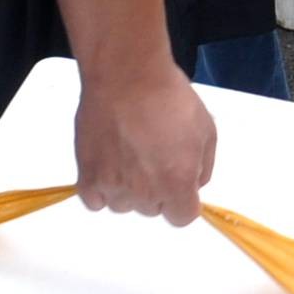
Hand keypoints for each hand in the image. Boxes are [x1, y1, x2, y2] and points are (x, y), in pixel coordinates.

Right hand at [72, 53, 214, 224]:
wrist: (127, 75)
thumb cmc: (170, 98)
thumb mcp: (206, 129)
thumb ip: (203, 166)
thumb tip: (192, 183)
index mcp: (176, 184)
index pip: (182, 217)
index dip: (183, 199)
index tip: (178, 179)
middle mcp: (144, 193)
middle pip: (152, 209)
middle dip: (156, 189)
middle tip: (151, 155)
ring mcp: (113, 186)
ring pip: (123, 205)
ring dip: (128, 189)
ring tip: (126, 156)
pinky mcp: (87, 175)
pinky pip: (94, 201)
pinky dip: (101, 190)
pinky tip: (107, 168)